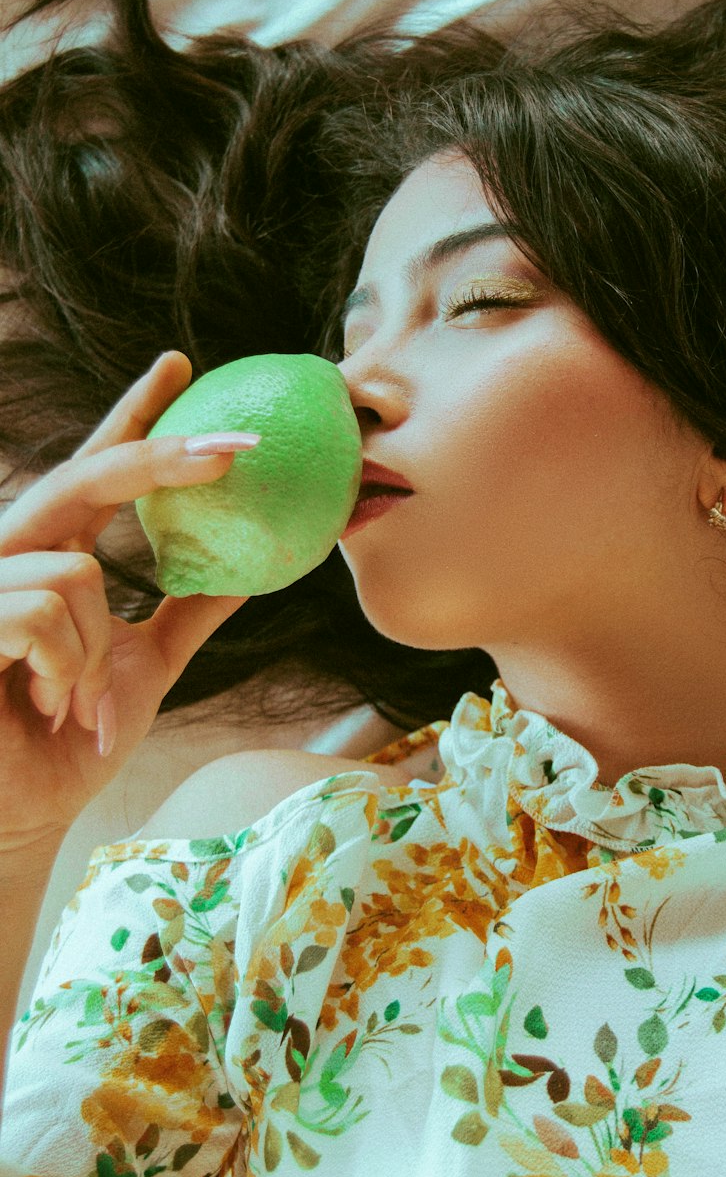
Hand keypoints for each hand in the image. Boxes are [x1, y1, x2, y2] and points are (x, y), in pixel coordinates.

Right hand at [0, 351, 250, 849]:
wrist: (18, 813)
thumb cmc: (69, 738)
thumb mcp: (144, 666)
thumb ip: (185, 612)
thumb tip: (251, 570)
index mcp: (54, 552)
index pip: (97, 469)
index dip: (134, 415)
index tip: (181, 364)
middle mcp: (11, 551)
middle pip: (85, 477)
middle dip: (160, 457)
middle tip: (236, 452)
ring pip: (76, 572)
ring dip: (97, 651)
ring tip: (76, 702)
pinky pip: (44, 613)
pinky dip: (66, 669)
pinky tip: (44, 706)